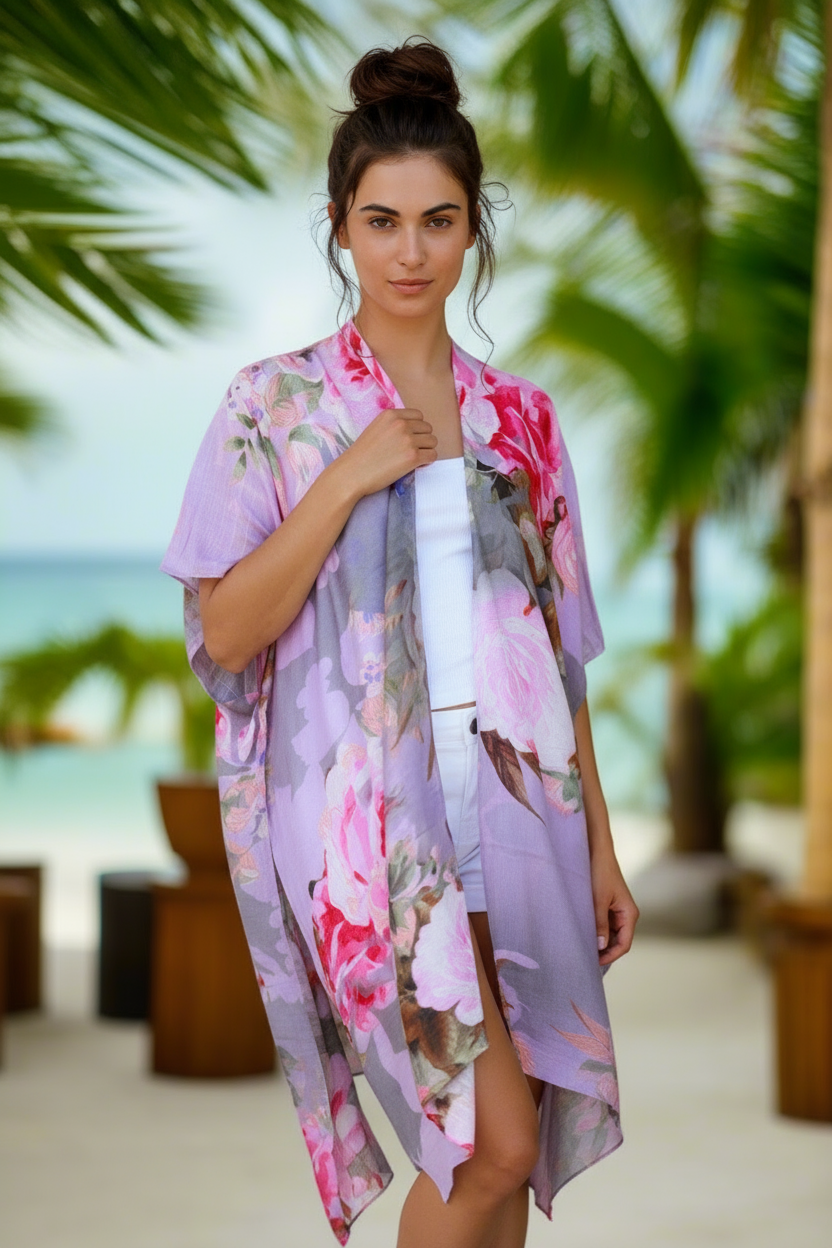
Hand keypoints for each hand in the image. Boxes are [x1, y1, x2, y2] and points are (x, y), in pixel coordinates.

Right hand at [340, 406, 437, 497]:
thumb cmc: (361, 456)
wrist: (352, 474)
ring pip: (433, 442)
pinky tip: (415, 466)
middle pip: (428, 428)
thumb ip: (394, 425)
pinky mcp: (412, 457)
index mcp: (391, 414)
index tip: (409, 439)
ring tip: (412, 459)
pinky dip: (427, 462)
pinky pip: (432, 456)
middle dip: (422, 440)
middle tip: (410, 451)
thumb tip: (415, 430)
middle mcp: (401, 424)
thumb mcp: (376, 429)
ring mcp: (408, 440)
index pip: (419, 416)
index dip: (416, 429)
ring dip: (426, 451)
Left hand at [590, 847, 638, 966]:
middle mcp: (626, 915)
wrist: (596, 850)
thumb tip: (600, 947)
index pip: (624, 944)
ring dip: (598, 942)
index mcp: (629, 914)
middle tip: (584, 958)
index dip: (610, 956)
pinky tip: (582, 935)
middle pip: (617, 942)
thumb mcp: (598, 900)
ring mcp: (617, 911)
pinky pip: (603, 925)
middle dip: (603, 951)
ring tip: (581, 948)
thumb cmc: (600, 872)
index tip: (593, 962)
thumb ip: (600, 924)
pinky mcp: (608, 906)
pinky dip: (595, 931)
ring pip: (609, 934)